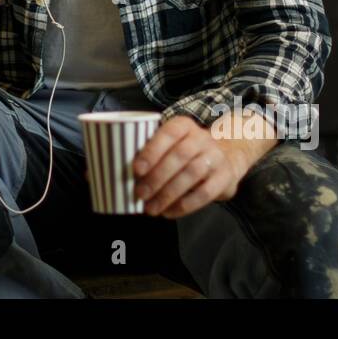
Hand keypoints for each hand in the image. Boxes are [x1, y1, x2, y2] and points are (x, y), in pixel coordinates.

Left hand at [132, 116, 251, 218]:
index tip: (136, 169)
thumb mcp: (170, 144)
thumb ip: (147, 153)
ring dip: (168, 193)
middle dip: (157, 176)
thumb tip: (110, 174)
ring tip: (151, 208)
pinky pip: (205, 193)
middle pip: (180, 155)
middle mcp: (202, 138)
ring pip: (192, 174)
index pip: (168, 133)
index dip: (152, 150)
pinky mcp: (225, 177)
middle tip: (140, 194)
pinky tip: (169, 212)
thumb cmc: (186, 152)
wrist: (226, 157)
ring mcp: (216, 157)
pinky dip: (185, 205)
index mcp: (184, 126)